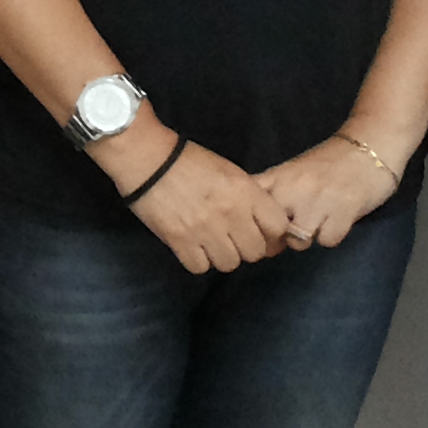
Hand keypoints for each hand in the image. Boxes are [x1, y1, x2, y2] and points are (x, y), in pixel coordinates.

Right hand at [123, 137, 289, 274]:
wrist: (149, 160)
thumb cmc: (189, 161)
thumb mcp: (229, 171)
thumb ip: (249, 197)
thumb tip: (261, 223)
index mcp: (246, 191)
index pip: (278, 228)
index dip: (272, 235)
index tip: (262, 234)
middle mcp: (231, 213)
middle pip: (255, 252)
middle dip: (246, 248)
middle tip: (233, 239)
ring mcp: (206, 229)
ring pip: (229, 264)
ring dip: (222, 256)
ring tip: (211, 243)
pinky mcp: (181, 241)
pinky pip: (200, 267)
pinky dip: (198, 260)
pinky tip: (194, 246)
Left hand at [253, 136, 400, 253]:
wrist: (370, 147)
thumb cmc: (329, 163)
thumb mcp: (292, 172)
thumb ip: (273, 191)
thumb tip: (254, 222)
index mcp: (278, 178)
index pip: (249, 206)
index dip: (251, 224)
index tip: (260, 229)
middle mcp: (292, 189)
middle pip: (271, 230)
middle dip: (280, 237)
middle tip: (294, 229)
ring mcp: (317, 200)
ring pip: (298, 241)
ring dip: (309, 237)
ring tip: (319, 223)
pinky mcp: (343, 211)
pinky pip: (327, 241)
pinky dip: (333, 236)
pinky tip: (338, 221)